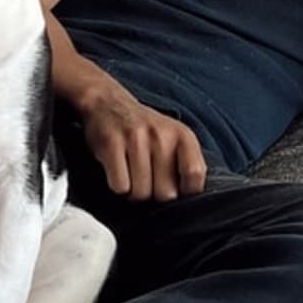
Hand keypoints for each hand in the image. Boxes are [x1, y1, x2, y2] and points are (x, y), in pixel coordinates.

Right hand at [79, 81, 207, 199]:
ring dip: (134, 192)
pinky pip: (120, 186)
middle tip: (147, 179)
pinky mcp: (111, 144)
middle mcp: (162, 135)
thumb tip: (188, 198)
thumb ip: (186, 165)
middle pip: (166, 193)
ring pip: (141, 193)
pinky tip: (118, 171)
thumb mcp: (174, 140)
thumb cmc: (145, 131)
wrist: (108, 104)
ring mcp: (136, 138)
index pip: (195, 174)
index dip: (185, 190)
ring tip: (131, 173)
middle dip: (154, 194)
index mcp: (183, 135)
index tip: (176, 188)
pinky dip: (117, 186)